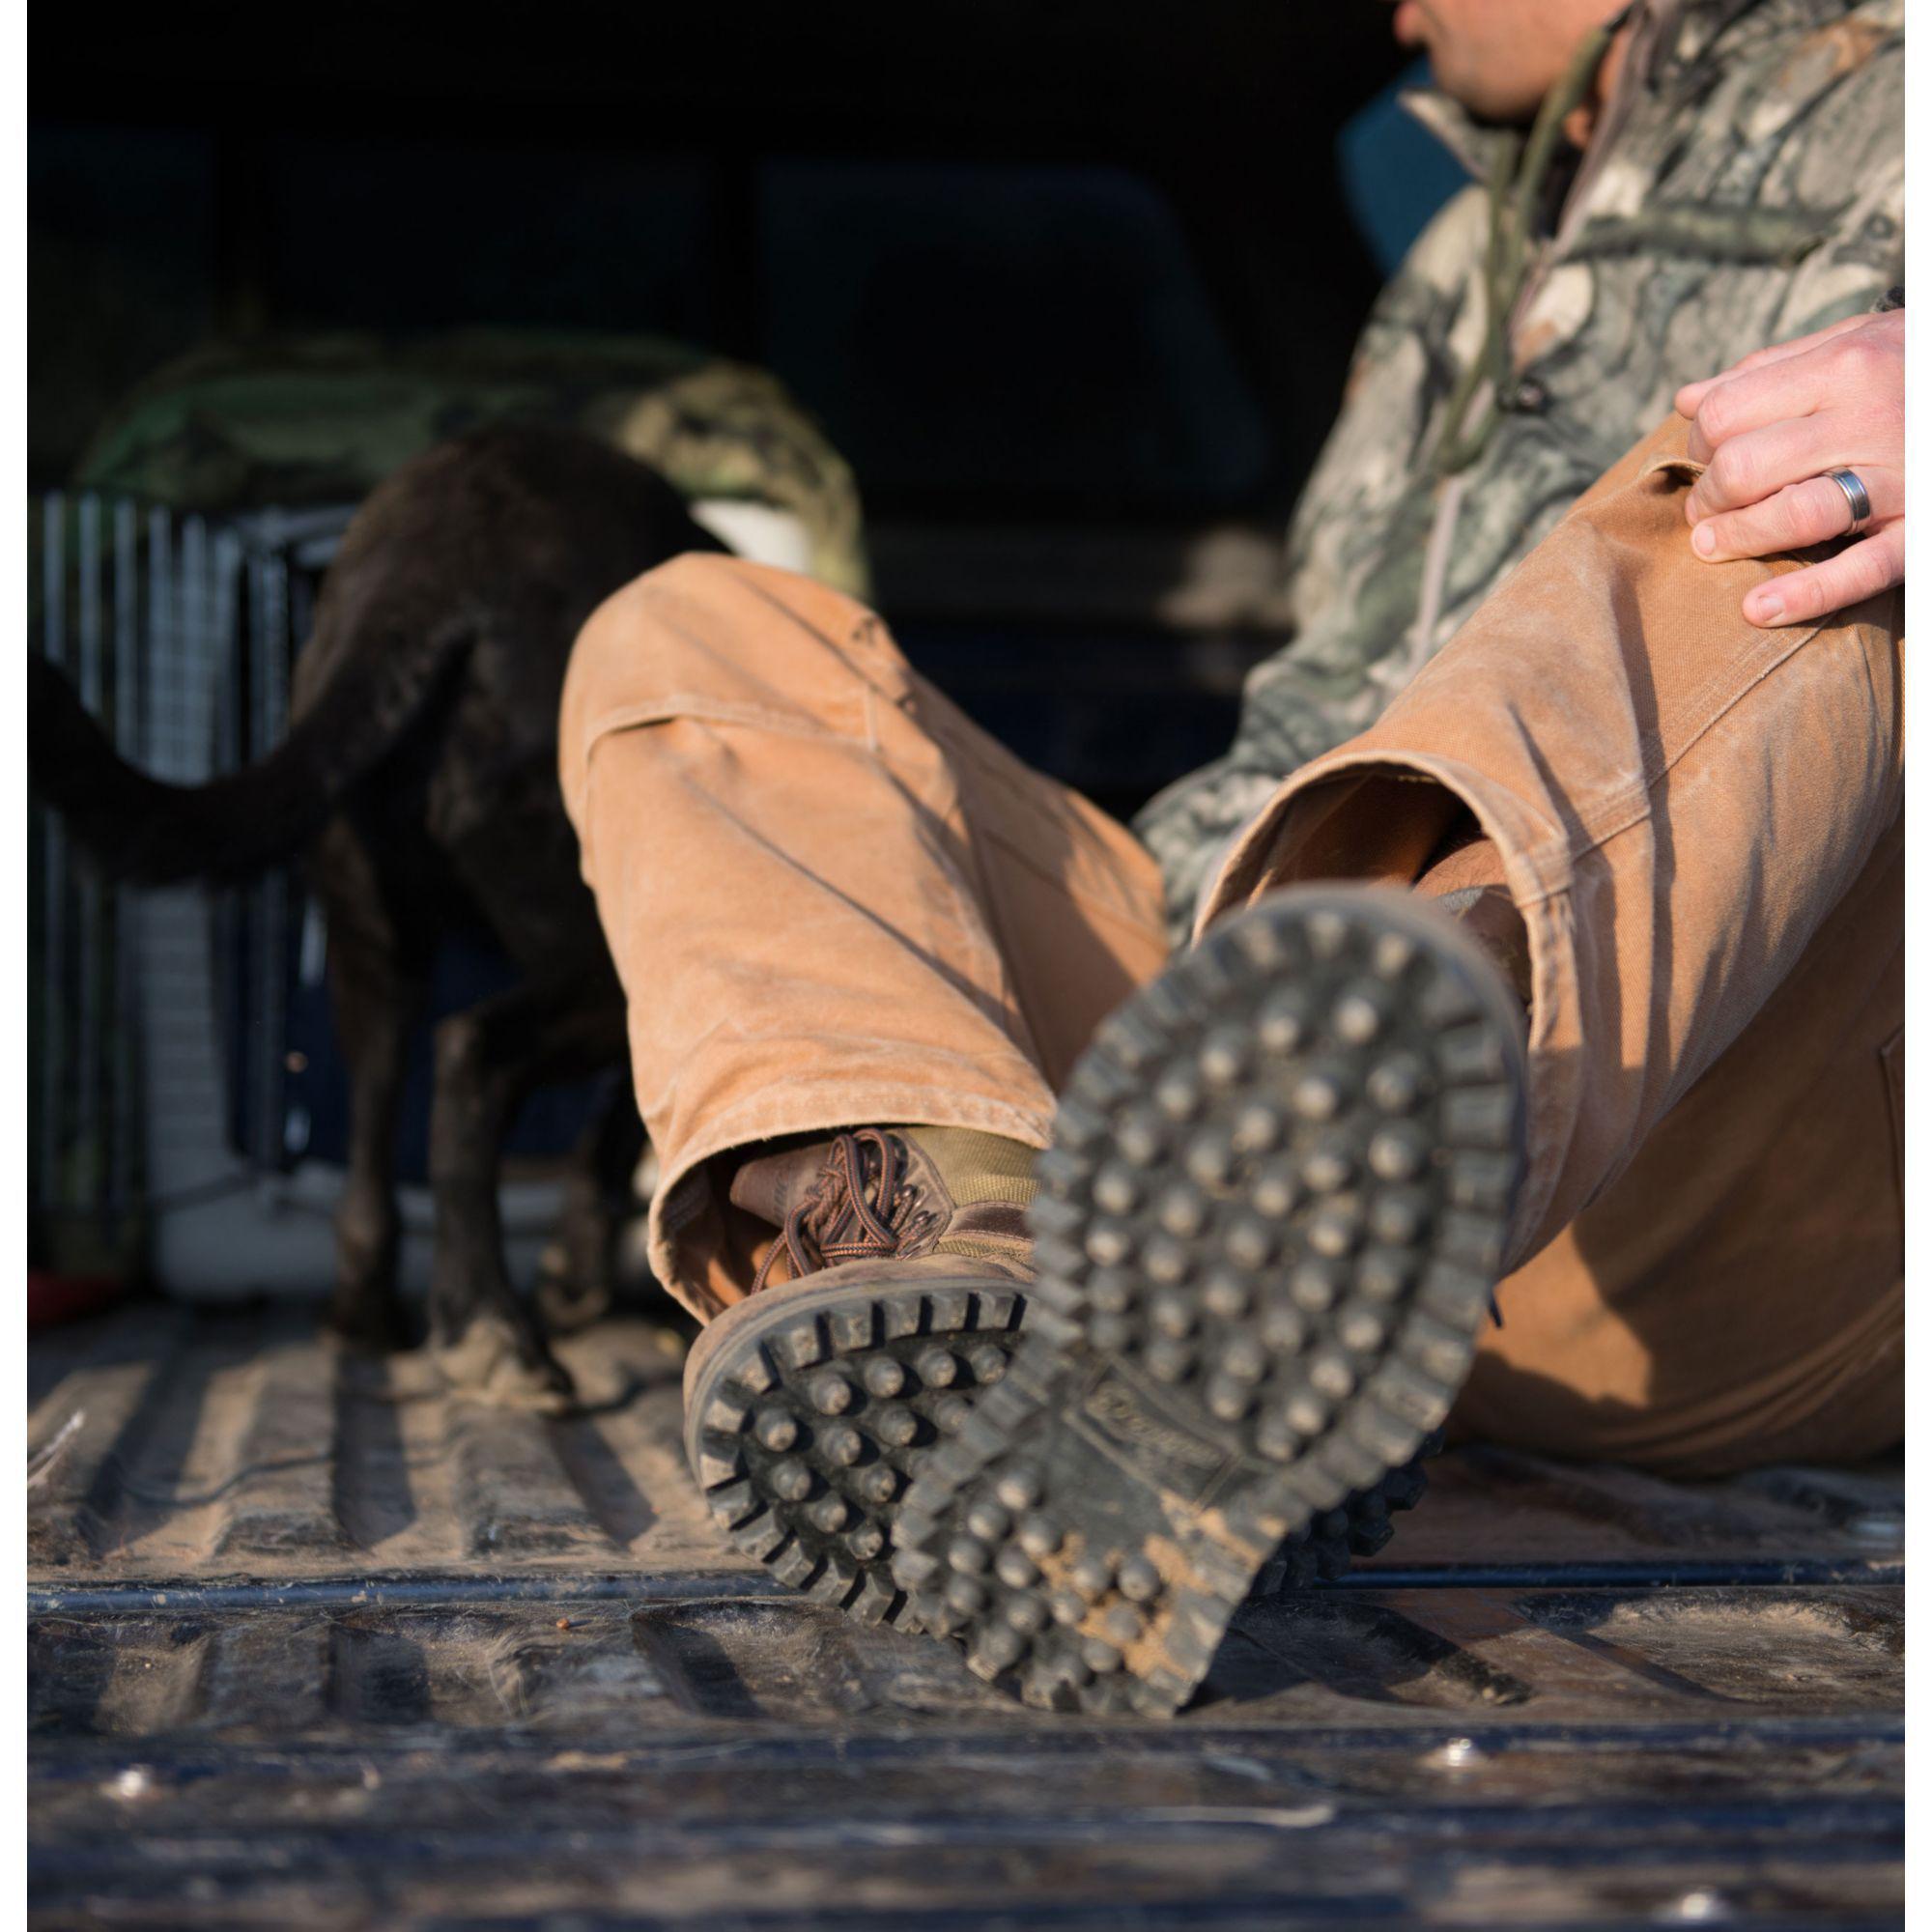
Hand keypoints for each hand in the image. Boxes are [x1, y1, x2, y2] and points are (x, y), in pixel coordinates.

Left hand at [1674, 309, 1902, 627]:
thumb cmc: (1909, 365)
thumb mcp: (1852, 341)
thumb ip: (1770, 369)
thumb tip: (1688, 400)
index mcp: (1843, 366)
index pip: (1726, 414)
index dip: (1698, 443)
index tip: (1705, 460)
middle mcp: (1870, 417)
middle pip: (1744, 467)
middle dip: (1708, 497)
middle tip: (1705, 511)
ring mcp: (1900, 476)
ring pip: (1793, 514)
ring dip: (1738, 538)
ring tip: (1714, 545)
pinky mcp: (1922, 529)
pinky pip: (1861, 569)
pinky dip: (1805, 595)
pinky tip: (1758, 610)